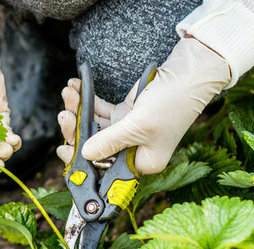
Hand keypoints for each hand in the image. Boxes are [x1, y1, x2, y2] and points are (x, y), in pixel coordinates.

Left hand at [57, 37, 230, 174]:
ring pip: (94, 127)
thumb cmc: (172, 103)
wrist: (190, 72)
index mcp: (141, 163)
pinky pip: (100, 111)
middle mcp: (133, 151)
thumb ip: (109, 141)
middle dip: (76, 130)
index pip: (104, 171)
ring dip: (79, 110)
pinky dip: (88, 101)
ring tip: (69, 93)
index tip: (63, 152)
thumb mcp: (138, 126)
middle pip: (94, 147)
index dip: (82, 163)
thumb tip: (84, 154)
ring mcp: (128, 132)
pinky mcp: (126, 114)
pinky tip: (77, 87)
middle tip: (64, 115)